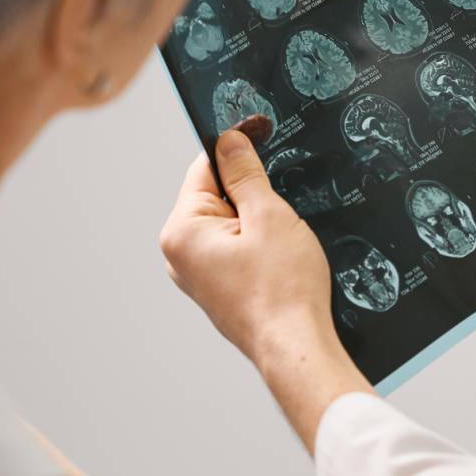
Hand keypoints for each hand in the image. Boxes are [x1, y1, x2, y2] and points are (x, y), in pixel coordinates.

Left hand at [160, 123, 374, 451]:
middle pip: (216, 194)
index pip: (205, 167)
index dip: (238, 146)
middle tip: (284, 198)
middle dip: (250, 188)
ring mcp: (197, 275)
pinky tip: (281, 253)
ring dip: (257, 216)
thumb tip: (230, 140)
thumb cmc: (283, 290)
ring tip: (284, 235)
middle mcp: (179, 254)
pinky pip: (234, 247)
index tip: (263, 128)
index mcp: (182, 231)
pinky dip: (257, 240)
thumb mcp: (269, 215)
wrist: (296, 347)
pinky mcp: (218, 288)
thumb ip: (245, 173)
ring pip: (229, 221)